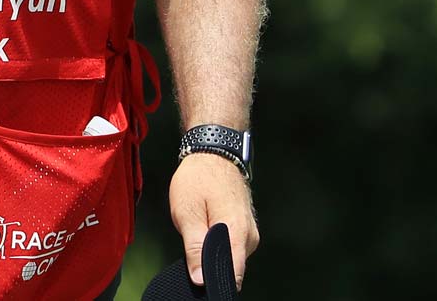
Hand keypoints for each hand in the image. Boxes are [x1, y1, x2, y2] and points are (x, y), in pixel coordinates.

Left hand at [169, 151, 258, 288]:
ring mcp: (249, 234)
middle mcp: (249, 238)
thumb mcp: (187, 213)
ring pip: (229, 259)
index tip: (197, 281)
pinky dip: (216, 246)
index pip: (231, 274)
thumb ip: (195, 248)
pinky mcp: (245, 231)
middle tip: (190, 246)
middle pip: (229, 269)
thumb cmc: (198, 179)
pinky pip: (230, 249)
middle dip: (208, 266)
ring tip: (196, 233)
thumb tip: (200, 279)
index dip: (212, 282)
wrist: (213, 154)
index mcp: (237, 233)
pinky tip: (203, 232)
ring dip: (210, 254)